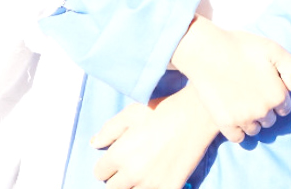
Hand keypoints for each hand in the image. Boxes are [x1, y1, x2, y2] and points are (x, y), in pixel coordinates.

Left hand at [92, 89, 218, 188]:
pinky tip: (156, 178)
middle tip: (130, 166)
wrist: (196, 115)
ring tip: (143, 172)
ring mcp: (151, 184)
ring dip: (133, 185)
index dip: (106, 165)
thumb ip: (109, 130)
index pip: (99, 173)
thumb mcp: (131, 113)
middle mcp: (131, 174)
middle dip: (118, 177)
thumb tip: (94, 144)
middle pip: (112, 188)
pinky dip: (151, 188)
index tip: (116, 159)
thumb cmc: (162, 109)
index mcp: (119, 155)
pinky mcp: (169, 188)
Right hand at [167, 16, 290, 141]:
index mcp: (277, 95)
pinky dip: (238, 130)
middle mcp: (263, 111)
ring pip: (254, 129)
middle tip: (252, 95)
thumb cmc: (241, 47)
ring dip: (251, 121)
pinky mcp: (226, 124)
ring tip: (241, 104)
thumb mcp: (274, 49)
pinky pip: (238, 137)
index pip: (284, 108)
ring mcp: (244, 119)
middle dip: (264, 110)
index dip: (275, 98)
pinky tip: (234, 116)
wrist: (208, 52)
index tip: (265, 90)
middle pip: (269, 120)